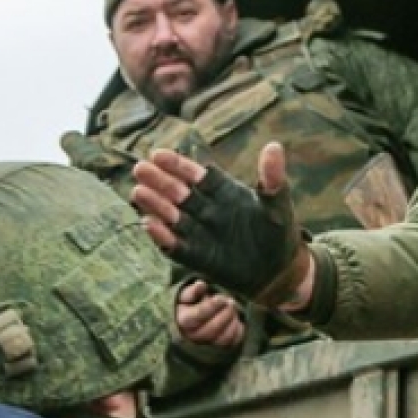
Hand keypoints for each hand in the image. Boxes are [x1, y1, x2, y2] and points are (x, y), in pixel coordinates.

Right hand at [132, 143, 310, 310]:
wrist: (279, 270)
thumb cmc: (277, 232)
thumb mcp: (277, 203)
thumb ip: (272, 178)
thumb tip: (274, 147)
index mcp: (221, 192)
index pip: (196, 175)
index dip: (178, 165)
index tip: (159, 154)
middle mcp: (205, 209)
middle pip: (178, 193)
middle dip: (160, 182)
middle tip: (141, 169)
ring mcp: (199, 233)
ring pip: (172, 217)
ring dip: (156, 205)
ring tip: (138, 193)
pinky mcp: (197, 257)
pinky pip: (177, 247)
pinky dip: (164, 237)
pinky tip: (150, 225)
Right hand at [174, 279, 244, 350]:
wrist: (190, 322)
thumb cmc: (189, 305)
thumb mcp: (185, 295)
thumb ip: (192, 291)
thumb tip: (201, 285)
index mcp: (183, 321)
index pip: (197, 316)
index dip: (211, 306)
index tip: (221, 298)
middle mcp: (193, 337)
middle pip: (211, 329)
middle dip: (224, 314)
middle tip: (231, 302)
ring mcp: (206, 346)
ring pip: (222, 339)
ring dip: (232, 322)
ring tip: (234, 309)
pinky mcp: (219, 349)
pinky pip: (232, 343)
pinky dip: (238, 331)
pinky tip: (236, 319)